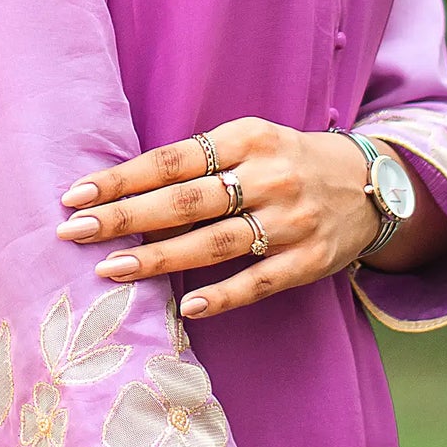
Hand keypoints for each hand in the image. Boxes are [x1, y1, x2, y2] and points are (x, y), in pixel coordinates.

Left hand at [54, 116, 446, 318]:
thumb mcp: (250, 141)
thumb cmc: (288, 160)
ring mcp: (291, 220)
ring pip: (215, 242)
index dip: (123, 178)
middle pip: (185, 201)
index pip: (173, 160)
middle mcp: (269, 176)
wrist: (371, 183)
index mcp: (248, 138)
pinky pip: (260, 280)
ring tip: (110, 269)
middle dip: (125, 217)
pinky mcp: (310, 260)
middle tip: (74, 232)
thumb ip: (200, 162)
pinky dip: (223, 295)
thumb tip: (125, 192)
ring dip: (158, 258)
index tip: (77, 195)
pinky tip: (186, 308)